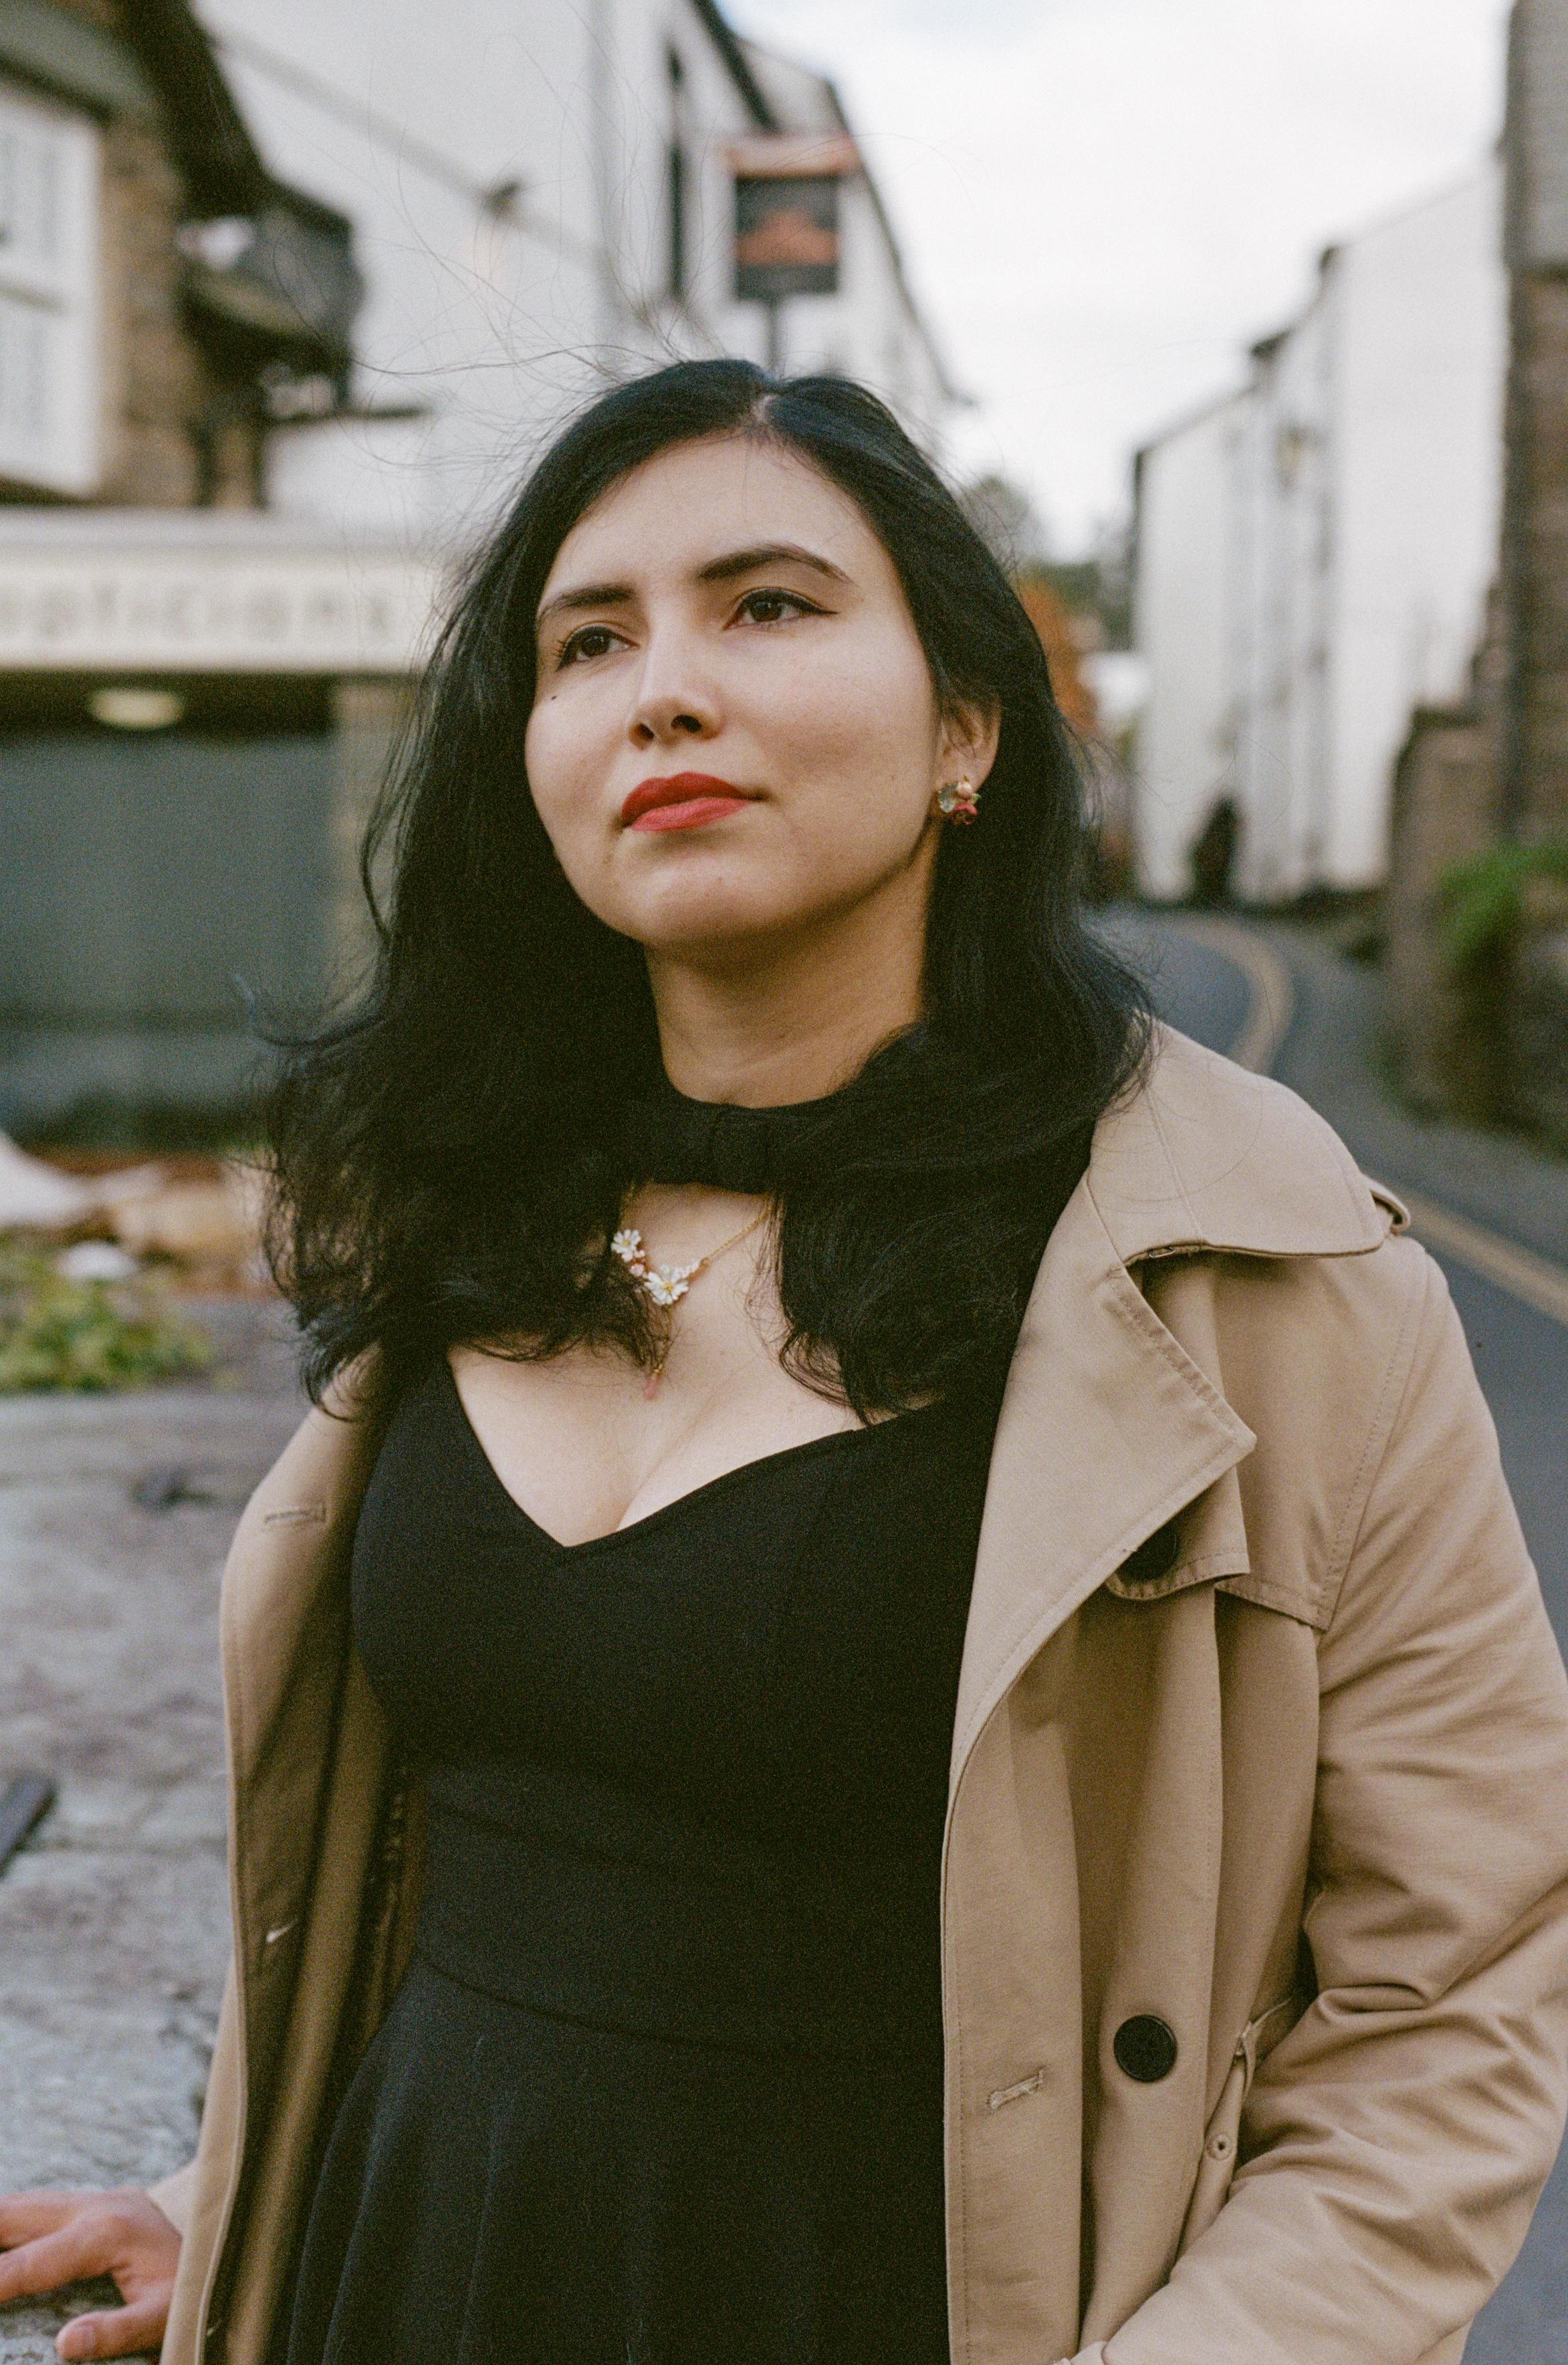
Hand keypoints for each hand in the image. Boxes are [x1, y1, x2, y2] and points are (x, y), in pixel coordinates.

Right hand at [0, 2187, 179, 2358]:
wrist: (218, 2252)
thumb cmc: (188, 2291)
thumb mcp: (162, 2317)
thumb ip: (117, 2331)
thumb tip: (66, 2342)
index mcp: (107, 2233)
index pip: (31, 2262)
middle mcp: (97, 2206)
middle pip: (17, 2213)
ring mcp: (97, 2199)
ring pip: (25, 2204)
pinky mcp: (97, 2202)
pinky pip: (40, 2209)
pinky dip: (13, 2226)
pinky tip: (6, 2244)